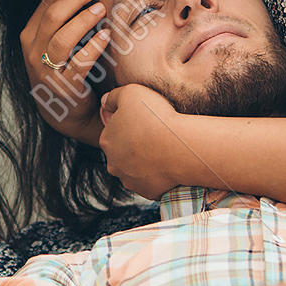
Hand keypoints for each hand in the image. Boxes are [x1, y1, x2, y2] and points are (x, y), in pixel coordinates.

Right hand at [20, 0, 110, 146]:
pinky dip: (92, 47)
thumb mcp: (59, 43)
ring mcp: (46, 72)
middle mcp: (33, 52)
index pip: (48, 2)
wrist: (69, 113)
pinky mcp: (63, 88)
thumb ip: (66, 19)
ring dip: (83, 20)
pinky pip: (78, 64)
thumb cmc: (69, 70)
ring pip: (61, 39)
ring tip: (101, 8)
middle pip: (53, 16)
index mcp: (31, 36)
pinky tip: (105, 35)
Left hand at [98, 84, 185, 199]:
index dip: (130, 124)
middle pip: (123, 152)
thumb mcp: (131, 92)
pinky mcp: (147, 192)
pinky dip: (159, 175)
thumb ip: (113, 96)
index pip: (115, 131)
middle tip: (156, 135)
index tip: (146, 121)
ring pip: (136, 169)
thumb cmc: (156, 117)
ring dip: (146, 161)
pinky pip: (152, 182)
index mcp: (106, 140)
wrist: (180, 147)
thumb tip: (105, 102)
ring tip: (165, 150)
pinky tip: (170, 164)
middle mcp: (113, 164)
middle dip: (135, 146)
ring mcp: (130, 180)